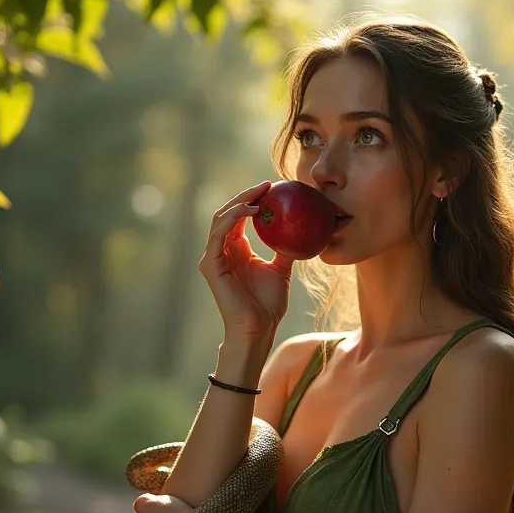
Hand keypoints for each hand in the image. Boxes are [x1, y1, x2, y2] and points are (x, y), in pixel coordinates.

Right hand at [198, 181, 294, 337]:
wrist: (258, 328)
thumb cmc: (268, 304)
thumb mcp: (282, 269)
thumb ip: (285, 248)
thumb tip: (302, 229)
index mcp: (236, 248)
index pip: (240, 216)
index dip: (252, 198)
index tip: (272, 186)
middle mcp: (222, 250)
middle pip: (228, 212)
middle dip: (245, 194)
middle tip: (266, 184)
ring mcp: (214, 257)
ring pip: (221, 218)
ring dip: (239, 202)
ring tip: (259, 193)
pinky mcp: (211, 265)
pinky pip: (219, 235)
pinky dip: (233, 219)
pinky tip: (252, 211)